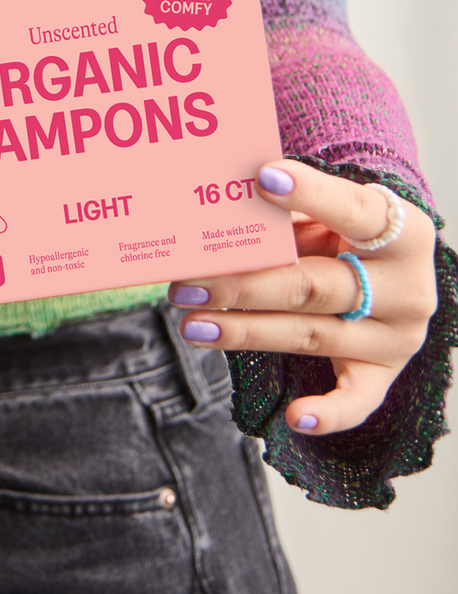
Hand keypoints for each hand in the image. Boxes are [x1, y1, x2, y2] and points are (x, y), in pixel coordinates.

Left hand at [168, 159, 437, 434]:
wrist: (390, 266)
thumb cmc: (343, 229)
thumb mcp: (327, 210)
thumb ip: (287, 209)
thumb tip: (219, 199)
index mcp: (401, 231)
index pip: (350, 210)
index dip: (307, 194)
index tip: (261, 177)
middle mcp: (407, 288)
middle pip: (313, 285)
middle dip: (243, 285)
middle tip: (186, 283)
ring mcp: (396, 335)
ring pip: (311, 334)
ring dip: (245, 331)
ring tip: (191, 323)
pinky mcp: (383, 371)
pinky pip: (359, 398)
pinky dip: (329, 412)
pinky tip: (295, 416)